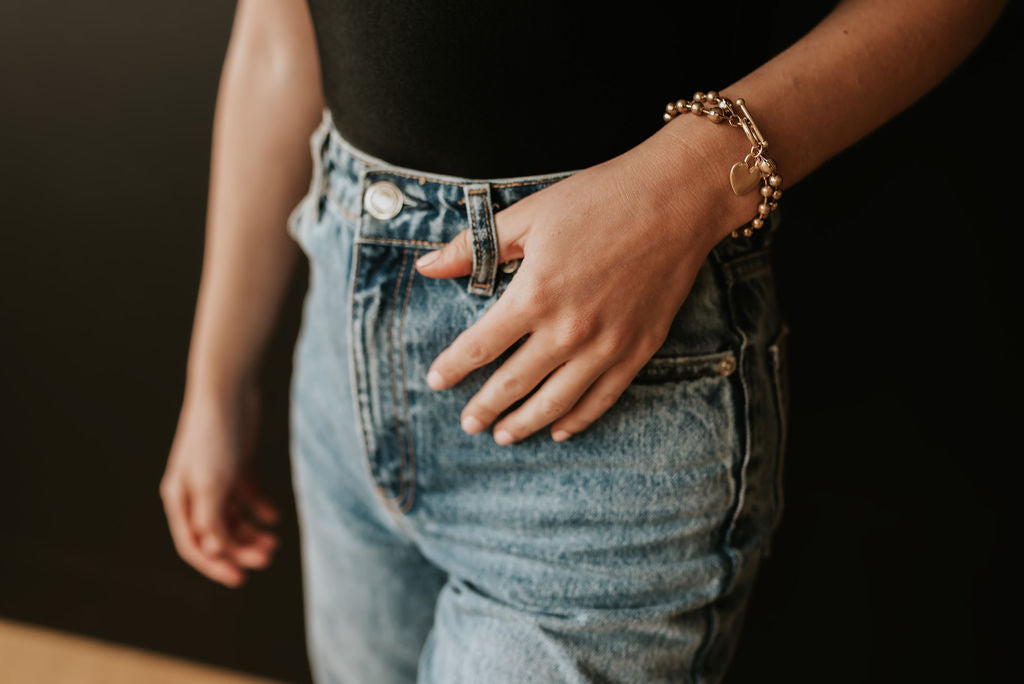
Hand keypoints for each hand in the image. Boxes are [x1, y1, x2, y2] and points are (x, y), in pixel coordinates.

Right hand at [160, 383, 279, 586]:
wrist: (227, 391)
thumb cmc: (214, 437)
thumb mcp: (212, 484)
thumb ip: (211, 520)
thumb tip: (214, 551)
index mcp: (179, 499)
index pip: (194, 545)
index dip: (216, 565)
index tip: (241, 579)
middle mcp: (194, 491)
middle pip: (217, 534)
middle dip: (241, 549)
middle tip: (269, 556)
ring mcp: (215, 477)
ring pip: (233, 517)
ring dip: (252, 533)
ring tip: (274, 541)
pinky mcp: (235, 464)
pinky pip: (246, 496)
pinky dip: (259, 508)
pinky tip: (273, 515)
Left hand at [414, 130, 732, 443]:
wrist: (676, 199)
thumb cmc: (599, 199)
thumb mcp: (529, 215)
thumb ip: (474, 246)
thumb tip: (426, 266)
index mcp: (534, 295)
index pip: (479, 346)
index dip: (453, 368)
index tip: (436, 381)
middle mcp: (568, 330)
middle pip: (513, 383)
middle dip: (484, 407)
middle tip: (467, 423)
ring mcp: (606, 346)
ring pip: (555, 402)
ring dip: (525, 423)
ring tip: (503, 436)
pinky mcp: (638, 350)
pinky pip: (602, 399)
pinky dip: (578, 420)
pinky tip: (559, 430)